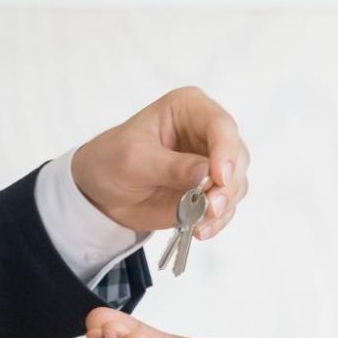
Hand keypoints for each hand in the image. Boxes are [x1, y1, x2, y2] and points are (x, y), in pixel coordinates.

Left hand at [71, 87, 249, 236]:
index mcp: (189, 108)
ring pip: (236, 183)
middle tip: (212, 207)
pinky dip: (217, 220)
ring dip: (223, 205)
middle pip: (236, 155)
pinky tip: (199, 229)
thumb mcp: (134, 159)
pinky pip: (226, 206)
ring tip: (199, 222)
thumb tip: (207, 175)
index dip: (226, 151)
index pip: (220, 125)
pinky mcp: (210, 190)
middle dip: (228, 184)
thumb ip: (172, 166)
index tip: (220, 178)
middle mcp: (207, 132)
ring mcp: (211, 162)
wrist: (101, 192)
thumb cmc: (111, 159)